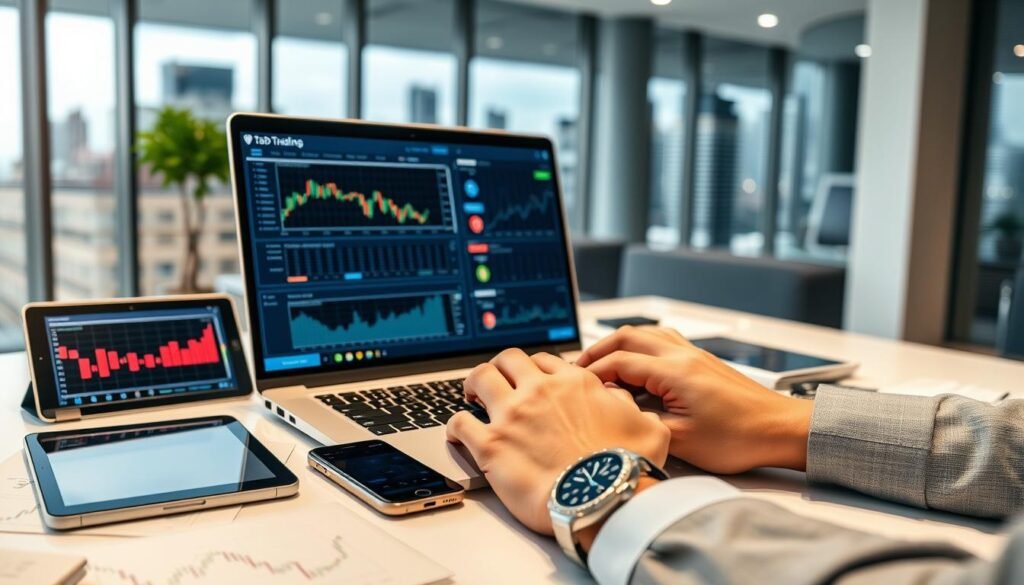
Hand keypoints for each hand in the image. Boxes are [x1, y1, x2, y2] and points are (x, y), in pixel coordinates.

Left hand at [445, 348, 669, 534]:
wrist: (602, 500)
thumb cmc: (626, 469)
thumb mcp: (648, 426)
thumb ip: (630, 407)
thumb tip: (621, 402)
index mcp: (574, 383)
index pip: (544, 361)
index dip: (535, 370)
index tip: (532, 381)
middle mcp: (540, 392)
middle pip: (507, 359)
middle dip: (500, 368)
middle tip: (497, 382)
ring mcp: (512, 416)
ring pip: (479, 378)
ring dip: (473, 385)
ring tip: (472, 397)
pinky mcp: (490, 445)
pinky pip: (459, 422)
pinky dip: (455, 425)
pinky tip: (457, 432)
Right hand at [576, 326, 812, 473]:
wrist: (779, 430)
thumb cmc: (740, 437)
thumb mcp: (682, 441)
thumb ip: (643, 422)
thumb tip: (617, 414)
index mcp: (674, 372)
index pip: (619, 361)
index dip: (592, 372)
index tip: (575, 385)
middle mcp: (683, 355)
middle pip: (629, 336)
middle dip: (599, 349)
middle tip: (579, 367)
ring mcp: (694, 355)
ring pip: (647, 334)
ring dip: (620, 344)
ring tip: (602, 362)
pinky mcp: (703, 362)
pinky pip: (664, 341)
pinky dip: (641, 346)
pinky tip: (637, 363)